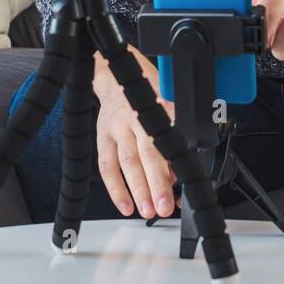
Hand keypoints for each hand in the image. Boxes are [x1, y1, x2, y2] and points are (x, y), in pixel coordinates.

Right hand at [92, 43, 181, 218]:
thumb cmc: (147, 86)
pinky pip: (107, 166)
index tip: (181, 182)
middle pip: (147, 154)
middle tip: (165, 206)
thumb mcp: (167, 97)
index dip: (173, 163)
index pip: (166, 139)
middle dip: (156, 183)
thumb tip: (180, 164)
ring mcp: (116, 128)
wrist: (114, 72)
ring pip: (127, 162)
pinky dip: (115, 188)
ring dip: (137, 189)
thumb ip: (176, 126)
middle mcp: (134, 117)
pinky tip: (126, 206)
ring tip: (147, 211)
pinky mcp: (102, 136)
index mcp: (154, 107)